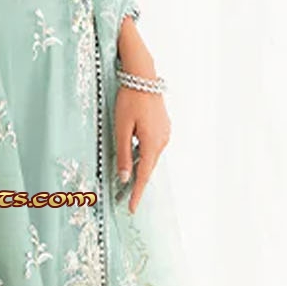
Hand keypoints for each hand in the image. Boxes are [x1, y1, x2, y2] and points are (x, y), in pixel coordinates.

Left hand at [114, 80, 170, 213]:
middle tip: (125, 198)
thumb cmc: (130, 100)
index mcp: (152, 143)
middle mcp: (162, 140)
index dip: (137, 193)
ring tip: (127, 179)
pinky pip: (153, 146)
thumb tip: (124, 176)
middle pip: (148, 167)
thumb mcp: (121, 128)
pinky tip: (134, 155)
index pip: (144, 175)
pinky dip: (144, 154)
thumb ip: (123, 154)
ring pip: (151, 157)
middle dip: (137, 183)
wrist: (143, 77)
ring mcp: (165, 133)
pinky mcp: (163, 127)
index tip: (132, 208)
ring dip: (140, 167)